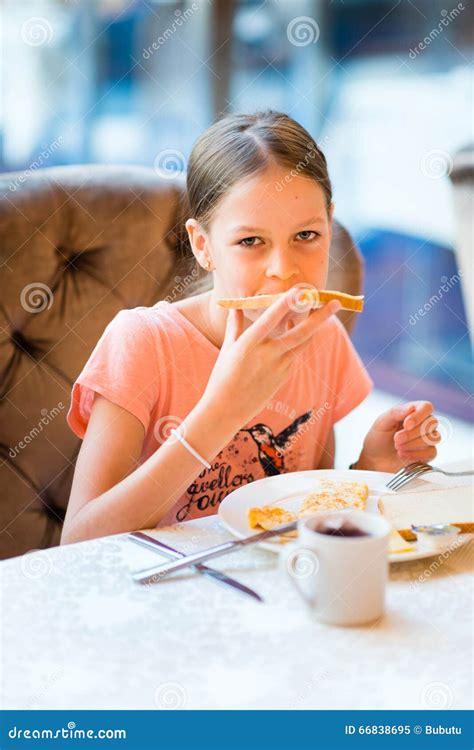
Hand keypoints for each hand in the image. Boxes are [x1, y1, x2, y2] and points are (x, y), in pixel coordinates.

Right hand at [201, 288, 341, 426]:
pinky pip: (295, 354)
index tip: (300, 290)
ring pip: (303, 343)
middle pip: (300, 333)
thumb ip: (235, 325)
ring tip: (321, 311)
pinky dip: (299, 340)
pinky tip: (298, 329)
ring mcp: (279, 367)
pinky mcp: (284, 376)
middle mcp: (267, 355)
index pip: (271, 319)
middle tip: (334, 303)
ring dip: (313, 327)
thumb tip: (235, 306)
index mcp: (249, 345)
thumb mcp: (227, 349)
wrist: (227, 409)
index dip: (287, 303)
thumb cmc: (222, 377)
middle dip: (320, 317)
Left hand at [355, 400, 440, 472]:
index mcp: (412, 412)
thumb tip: (412, 407)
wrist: (374, 459)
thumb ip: (396, 412)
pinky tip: (403, 454)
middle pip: (432, 423)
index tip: (406, 425)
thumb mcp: (381, 422)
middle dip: (412, 433)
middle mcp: (422, 424)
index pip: (427, 407)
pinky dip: (416, 454)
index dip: (419, 415)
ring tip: (397, 447)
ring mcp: (426, 439)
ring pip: (433, 438)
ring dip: (413, 444)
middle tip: (396, 439)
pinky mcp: (427, 454)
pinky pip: (432, 452)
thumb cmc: (378, 438)